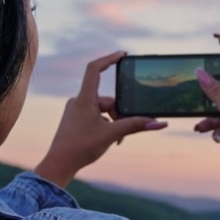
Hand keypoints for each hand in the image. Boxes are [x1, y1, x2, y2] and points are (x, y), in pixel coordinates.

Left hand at [34, 51, 166, 188]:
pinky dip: (106, 126)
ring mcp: (76, 111)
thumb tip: (159, 123)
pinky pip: (96, 117)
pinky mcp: (76, 120)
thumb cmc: (80, 148)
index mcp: (84, 99)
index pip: (95, 69)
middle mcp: (78, 101)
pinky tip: (109, 140)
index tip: (123, 54)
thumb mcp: (112, 135)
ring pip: (103, 110)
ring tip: (116, 140)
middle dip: (120, 114)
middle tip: (124, 131)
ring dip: (114, 123)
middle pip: (108, 99)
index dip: (109, 59)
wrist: (59, 165)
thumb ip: (136, 126)